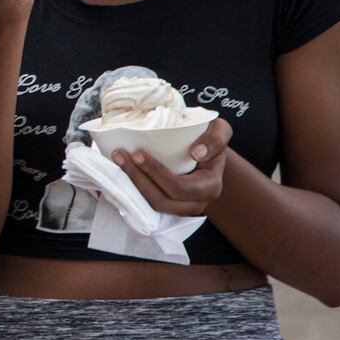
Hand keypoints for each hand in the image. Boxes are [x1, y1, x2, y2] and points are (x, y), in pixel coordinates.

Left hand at [114, 118, 234, 216]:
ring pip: (153, 205)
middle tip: (121, 155)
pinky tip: (121, 171)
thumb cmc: (211, 139)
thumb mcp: (220, 131)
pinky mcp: (168, 205)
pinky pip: (148, 204)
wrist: (206, 151)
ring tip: (118, 160)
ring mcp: (181, 208)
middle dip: (138, 179)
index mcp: (209, 187)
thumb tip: (197, 153)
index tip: (138, 153)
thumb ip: (216, 138)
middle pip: (162, 201)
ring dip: (132, 184)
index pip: (179, 188)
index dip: (156, 173)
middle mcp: (196, 203)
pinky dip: (133, 189)